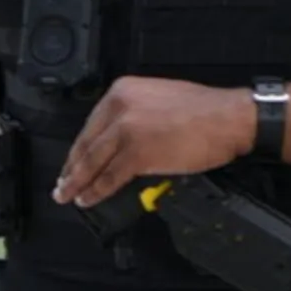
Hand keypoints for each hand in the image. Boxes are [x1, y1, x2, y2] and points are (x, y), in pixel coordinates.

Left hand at [52, 76, 255, 208]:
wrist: (228, 118)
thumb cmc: (204, 110)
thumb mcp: (160, 100)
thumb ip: (135, 116)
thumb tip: (122, 142)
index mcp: (122, 92)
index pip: (92, 125)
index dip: (78, 149)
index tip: (71, 163)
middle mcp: (119, 108)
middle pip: (87, 144)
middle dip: (72, 168)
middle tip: (62, 184)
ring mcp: (126, 130)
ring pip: (93, 162)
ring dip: (78, 183)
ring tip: (69, 196)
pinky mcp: (137, 153)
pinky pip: (109, 177)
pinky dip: (97, 191)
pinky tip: (89, 199)